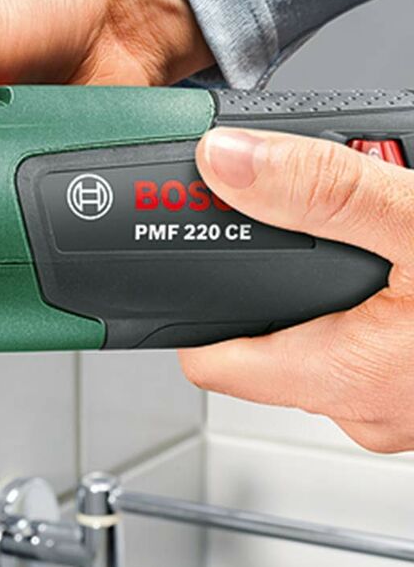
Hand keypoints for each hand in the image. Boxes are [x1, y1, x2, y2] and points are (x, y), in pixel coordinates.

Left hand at [180, 127, 413, 452]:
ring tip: (355, 223)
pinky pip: (373, 341)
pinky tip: (393, 251)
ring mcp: (401, 401)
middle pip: (262, 340)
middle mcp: (366, 404)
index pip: (208, 359)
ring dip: (324, 285)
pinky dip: (370, 298)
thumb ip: (323, 191)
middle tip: (288, 209)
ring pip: (322, 340)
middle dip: (267, 277)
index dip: (188, 304)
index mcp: (343, 374)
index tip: (175, 254)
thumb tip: (227, 162)